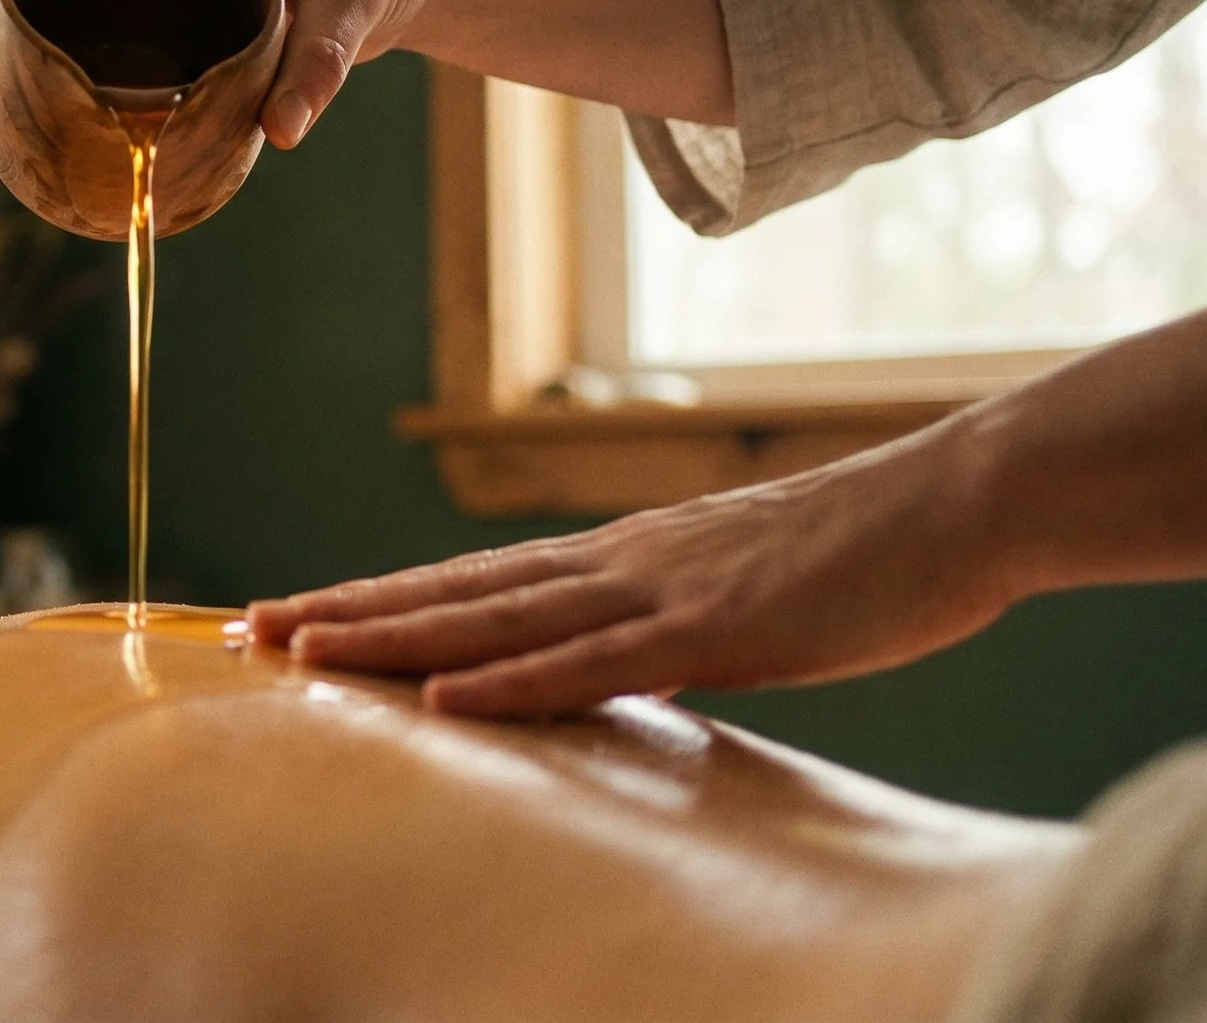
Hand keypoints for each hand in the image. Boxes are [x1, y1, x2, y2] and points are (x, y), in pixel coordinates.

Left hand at [246, 438, 1018, 717]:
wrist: (957, 505)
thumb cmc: (862, 556)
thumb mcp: (743, 598)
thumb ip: (672, 631)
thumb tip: (625, 670)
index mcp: (623, 559)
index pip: (476, 583)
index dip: (383, 601)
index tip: (302, 618)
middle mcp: (618, 564)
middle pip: (456, 592)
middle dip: (349, 614)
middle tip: (249, 632)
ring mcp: (660, 592)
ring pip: (496, 620)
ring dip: (393, 640)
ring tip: (300, 654)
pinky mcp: (715, 629)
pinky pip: (596, 665)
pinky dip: (513, 682)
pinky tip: (442, 700)